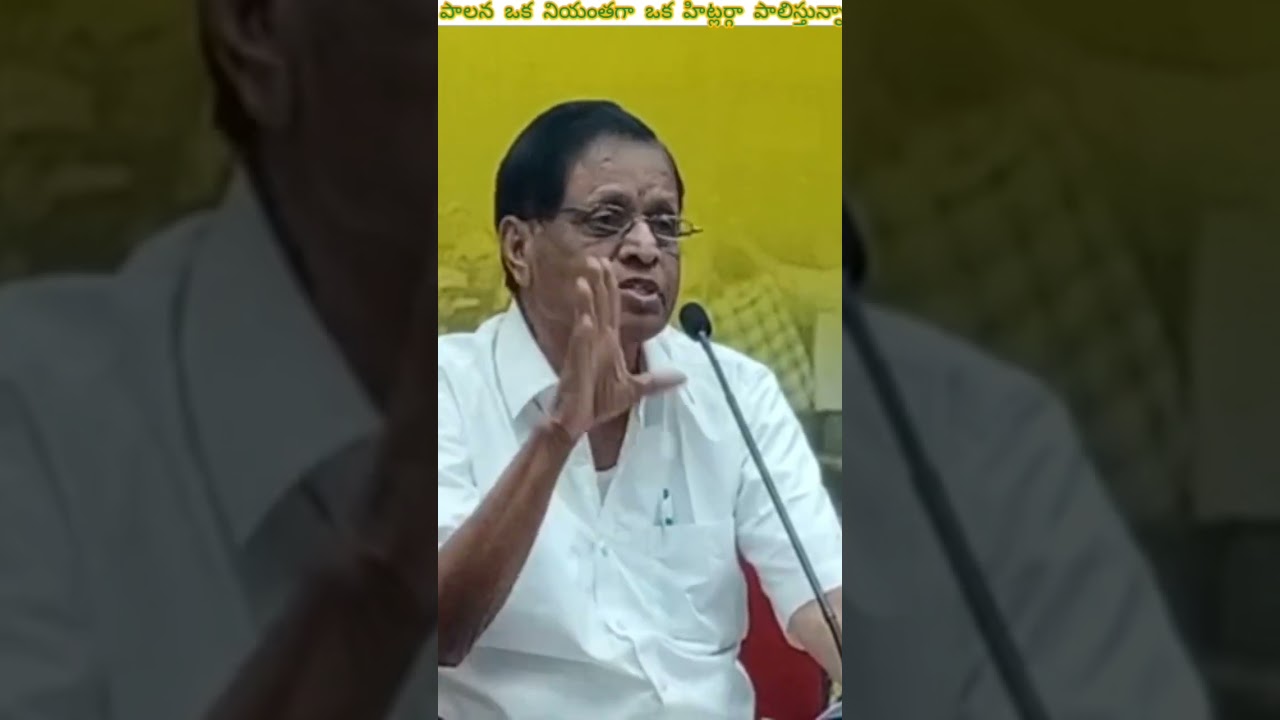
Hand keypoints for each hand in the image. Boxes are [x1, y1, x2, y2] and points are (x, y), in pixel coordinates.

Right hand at [550, 259, 684, 438]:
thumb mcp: (635, 389)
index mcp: (608, 343)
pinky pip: (580, 346)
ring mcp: (585, 351)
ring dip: (587, 300)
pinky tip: (585, 319)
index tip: (608, 265)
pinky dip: (583, 333)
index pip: (611, 309)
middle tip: (596, 259)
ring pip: (586, 319)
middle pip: (599, 306)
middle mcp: (596, 341)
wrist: (578, 421)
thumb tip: (682, 376)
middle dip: (598, 283)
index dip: (610, 288)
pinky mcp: (576, 365)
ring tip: (586, 279)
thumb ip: (657, 380)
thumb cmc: (599, 402)